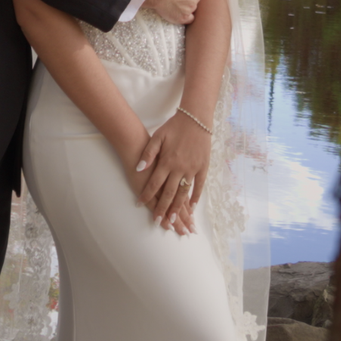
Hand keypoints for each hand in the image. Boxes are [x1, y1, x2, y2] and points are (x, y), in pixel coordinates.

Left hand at [136, 114, 211, 233]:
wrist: (195, 119)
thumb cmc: (174, 127)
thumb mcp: (157, 137)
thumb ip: (148, 154)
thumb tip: (138, 168)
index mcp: (167, 161)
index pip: (154, 183)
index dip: (146, 195)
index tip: (140, 204)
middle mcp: (179, 168)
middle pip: (169, 193)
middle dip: (162, 209)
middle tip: (158, 222)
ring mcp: (192, 169)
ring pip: (184, 193)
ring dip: (178, 208)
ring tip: (173, 221)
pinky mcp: (203, 167)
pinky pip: (199, 186)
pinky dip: (195, 198)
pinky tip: (192, 207)